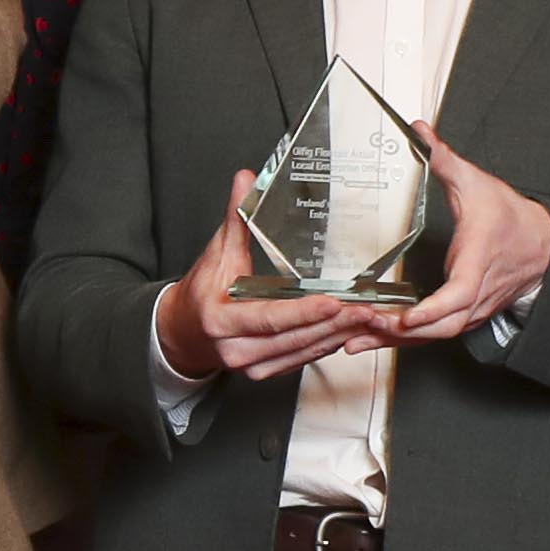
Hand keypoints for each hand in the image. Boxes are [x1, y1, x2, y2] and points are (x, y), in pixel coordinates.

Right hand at [150, 171, 369, 383]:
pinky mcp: (264, 371)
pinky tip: (347, 331)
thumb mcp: (215, 255)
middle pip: (294, 338)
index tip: (333, 302)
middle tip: (366, 309)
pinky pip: (301, 359)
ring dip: (337, 335)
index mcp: (221, 321)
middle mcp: (236, 350)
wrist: (183, 332)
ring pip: (303, 351)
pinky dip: (326, 344)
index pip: (269, 318)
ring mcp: (251, 365)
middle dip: (334, 324)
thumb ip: (236, 219)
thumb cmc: (200, 294)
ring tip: (365, 318)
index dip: (303, 312)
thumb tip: (246, 180)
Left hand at [384, 135, 549, 347]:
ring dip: (396, 341)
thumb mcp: (477, 183)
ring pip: (435, 336)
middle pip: (441, 326)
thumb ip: (444, 159)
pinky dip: (405, 340)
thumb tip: (420, 131)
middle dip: (401, 332)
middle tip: (363, 328)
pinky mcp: (466, 316)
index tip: (407, 316)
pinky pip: (435, 335)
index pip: (459, 294)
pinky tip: (374, 339)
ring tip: (355, 341)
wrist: (544, 246)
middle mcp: (477, 292)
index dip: (433, 309)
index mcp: (479, 260)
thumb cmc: (511, 217)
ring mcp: (473, 309)